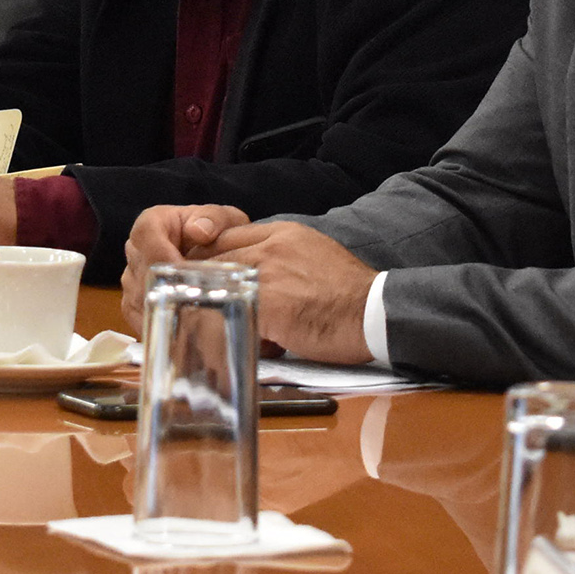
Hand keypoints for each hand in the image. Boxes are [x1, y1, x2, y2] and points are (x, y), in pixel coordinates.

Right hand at [121, 204, 250, 329]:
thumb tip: (200, 231)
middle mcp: (136, 251)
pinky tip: (179, 333)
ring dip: (162, 310)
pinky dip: (159, 326)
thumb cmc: (217, 234)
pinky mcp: (134, 304)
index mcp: (152, 224)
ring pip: (138, 298)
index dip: (162, 255)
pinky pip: (139, 318)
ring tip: (191, 321)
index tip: (183, 273)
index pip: (147, 235)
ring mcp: (132, 279)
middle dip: (165, 289)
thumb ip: (213, 218)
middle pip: (141, 272)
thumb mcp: (224, 219)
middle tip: (194, 305)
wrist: (213, 253)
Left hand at [199, 221, 375, 363]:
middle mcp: (271, 245)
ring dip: (210, 304)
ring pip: (215, 282)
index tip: (206, 280)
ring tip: (211, 326)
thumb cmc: (349, 294)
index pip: (227, 236)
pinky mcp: (268, 301)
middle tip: (200, 306)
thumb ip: (282, 260)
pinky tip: (227, 340)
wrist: (374, 312)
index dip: (211, 258)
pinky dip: (224, 326)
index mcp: (283, 232)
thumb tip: (258, 280)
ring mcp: (267, 271)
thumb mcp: (313, 257)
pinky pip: (229, 311)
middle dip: (203, 282)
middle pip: (214, 256)